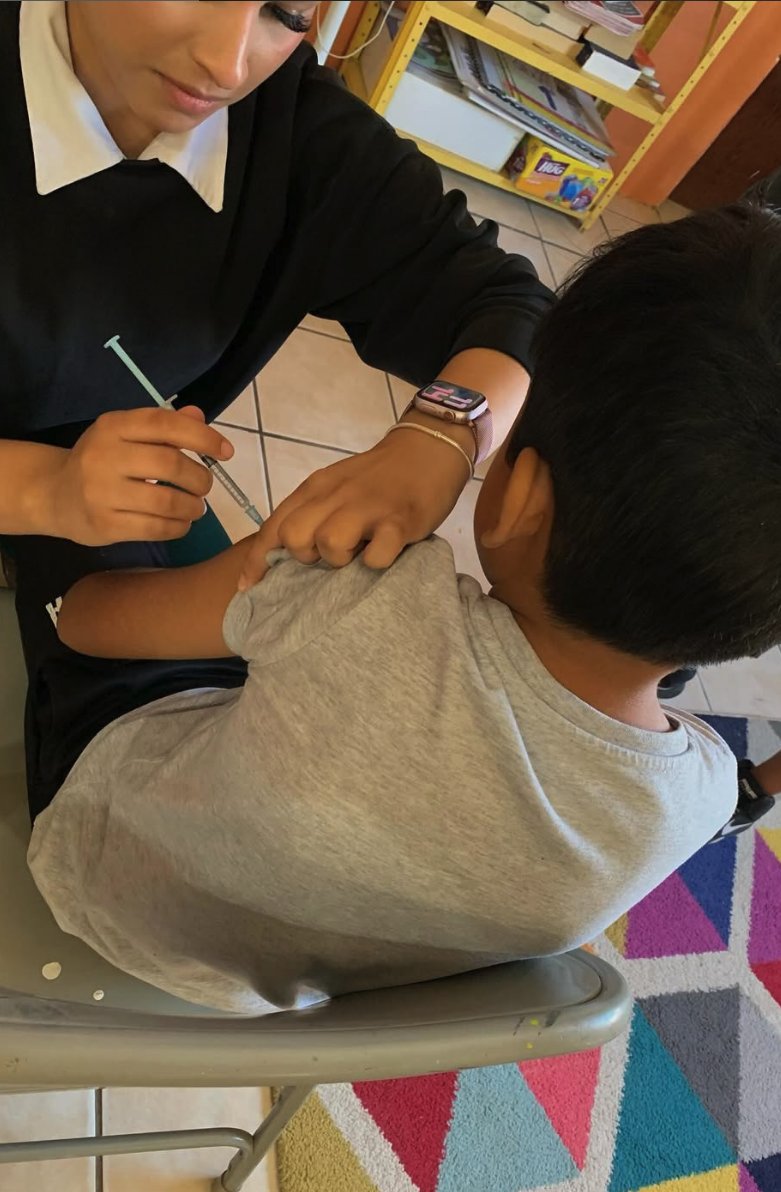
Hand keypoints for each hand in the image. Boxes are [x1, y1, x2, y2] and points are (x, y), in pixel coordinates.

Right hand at [45, 406, 232, 544]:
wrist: (55, 495)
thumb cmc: (102, 462)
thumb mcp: (126, 435)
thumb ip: (163, 426)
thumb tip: (199, 416)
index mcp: (113, 426)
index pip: (164, 424)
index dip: (202, 436)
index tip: (226, 451)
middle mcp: (104, 455)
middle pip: (170, 464)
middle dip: (200, 478)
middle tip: (206, 486)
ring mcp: (101, 492)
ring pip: (166, 501)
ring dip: (193, 507)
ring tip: (197, 507)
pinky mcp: (104, 524)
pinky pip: (155, 528)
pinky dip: (178, 527)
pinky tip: (181, 523)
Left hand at [238, 423, 470, 589]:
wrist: (428, 450)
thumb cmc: (377, 478)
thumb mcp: (335, 487)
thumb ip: (311, 512)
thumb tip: (283, 553)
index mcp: (315, 488)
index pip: (273, 526)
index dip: (257, 560)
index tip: (249, 587)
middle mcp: (335, 496)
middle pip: (293, 536)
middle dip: (303, 556)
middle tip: (327, 556)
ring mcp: (368, 507)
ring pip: (329, 543)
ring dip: (340, 559)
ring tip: (357, 554)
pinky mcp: (400, 521)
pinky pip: (376, 555)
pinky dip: (377, 562)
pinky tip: (384, 554)